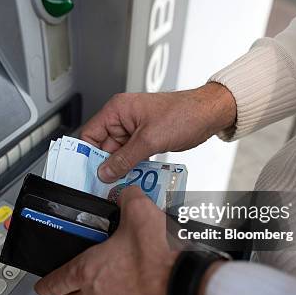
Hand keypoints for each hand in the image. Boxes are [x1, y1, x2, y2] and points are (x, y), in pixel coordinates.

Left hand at [34, 186, 178, 294]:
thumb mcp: (140, 213)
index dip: (45, 284)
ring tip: (113, 285)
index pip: (55, 283)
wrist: (185, 287)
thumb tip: (127, 193)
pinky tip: (140, 293)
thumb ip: (128, 199)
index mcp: (89, 271)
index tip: (42, 286)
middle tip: (73, 288)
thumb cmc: (159, 256)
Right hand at [81, 82, 235, 182]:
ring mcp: (133, 129)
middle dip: (106, 166)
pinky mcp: (144, 139)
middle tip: (106, 185)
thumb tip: (105, 172)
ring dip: (121, 168)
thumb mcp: (149, 140)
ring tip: (122, 182)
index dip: (87, 155)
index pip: (90, 134)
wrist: (208, 114)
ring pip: (118, 155)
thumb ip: (124, 158)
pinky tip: (136, 176)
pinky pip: (131, 156)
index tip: (87, 174)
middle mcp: (122, 118)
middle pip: (103, 148)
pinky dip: (132, 167)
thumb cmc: (183, 114)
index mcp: (117, 110)